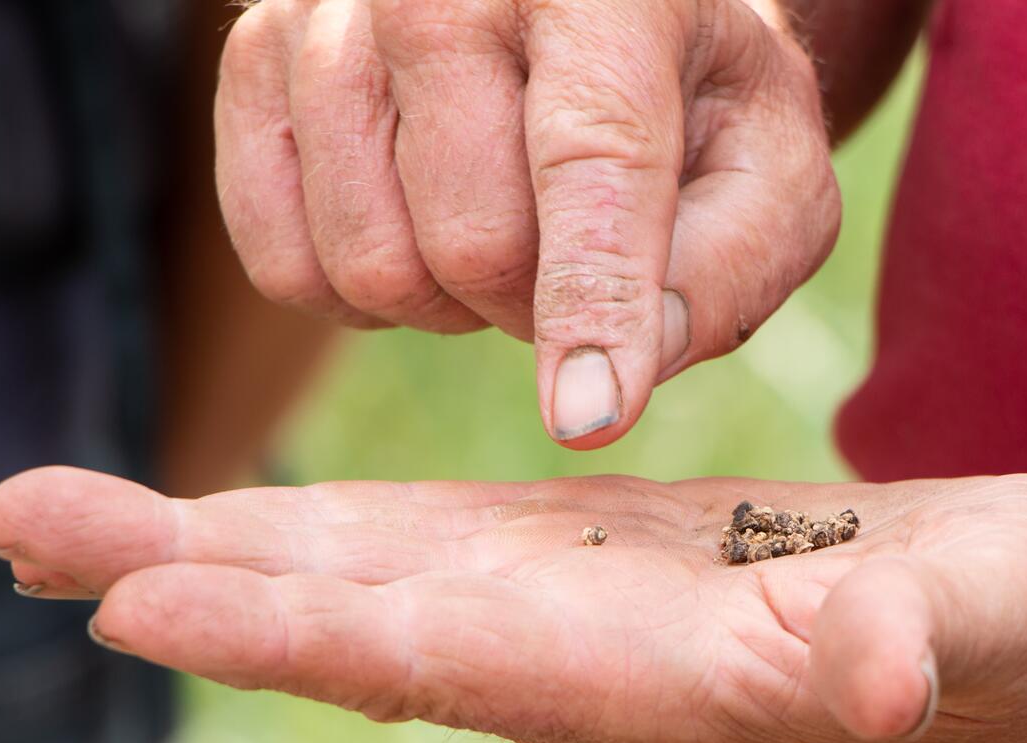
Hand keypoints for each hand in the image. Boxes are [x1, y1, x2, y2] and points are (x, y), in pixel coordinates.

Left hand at [0, 468, 1026, 742]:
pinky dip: (331, 545)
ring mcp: (595, 625)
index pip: (455, 661)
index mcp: (677, 680)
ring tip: (76, 518)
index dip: (297, 632)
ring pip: (383, 592)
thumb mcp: (1000, 625)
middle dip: (195, 583)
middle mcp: (603, 671)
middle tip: (18, 522)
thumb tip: (871, 676)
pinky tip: (254, 529)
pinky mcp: (613, 580)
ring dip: (229, 557)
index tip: (136, 601)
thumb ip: (924, 649)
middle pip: (369, 631)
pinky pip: (443, 562)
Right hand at [217, 0, 838, 446]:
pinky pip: (281, 262)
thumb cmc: (695, 105)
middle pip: (470, 238)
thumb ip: (730, 268)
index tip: (589, 418)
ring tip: (502, 236)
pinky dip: (361, 292)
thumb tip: (610, 378)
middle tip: (570, 268)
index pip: (592, 159)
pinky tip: (419, 231)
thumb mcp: (772, 174)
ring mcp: (329, 12)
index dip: (591, 302)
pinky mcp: (254, 62)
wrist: (590, 12)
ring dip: (449, 301)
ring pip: (369, 260)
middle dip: (533, 305)